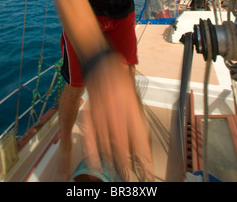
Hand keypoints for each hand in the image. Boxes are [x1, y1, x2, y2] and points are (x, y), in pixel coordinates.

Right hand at [82, 53, 153, 181]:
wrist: (100, 59)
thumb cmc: (118, 77)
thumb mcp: (133, 95)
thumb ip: (137, 115)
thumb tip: (142, 138)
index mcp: (131, 106)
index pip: (140, 137)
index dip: (143, 156)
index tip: (147, 171)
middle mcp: (117, 110)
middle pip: (123, 144)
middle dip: (127, 164)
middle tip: (130, 178)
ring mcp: (102, 111)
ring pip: (107, 142)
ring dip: (112, 161)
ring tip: (117, 175)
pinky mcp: (90, 111)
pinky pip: (90, 134)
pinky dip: (92, 150)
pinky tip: (95, 163)